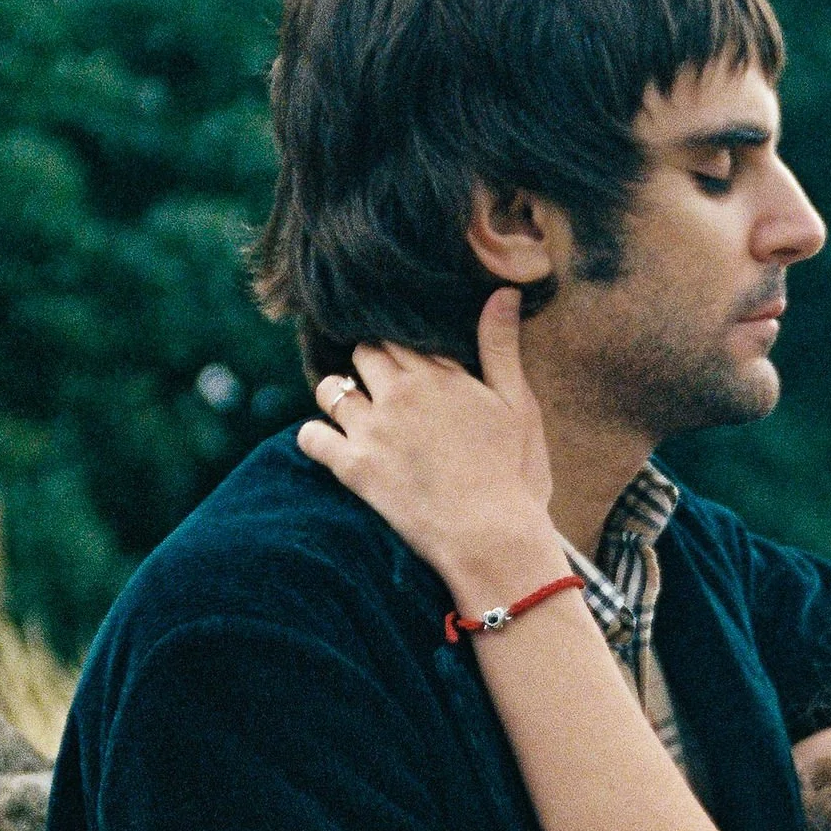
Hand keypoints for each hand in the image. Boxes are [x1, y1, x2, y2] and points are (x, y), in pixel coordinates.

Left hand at [296, 296, 561, 611]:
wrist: (493, 539)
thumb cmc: (514, 477)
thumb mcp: (519, 406)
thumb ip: (501, 347)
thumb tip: (503, 291)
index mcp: (440, 374)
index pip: (401, 338)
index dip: (400, 348)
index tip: (402, 362)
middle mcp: (400, 392)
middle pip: (363, 353)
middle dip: (368, 365)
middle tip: (379, 388)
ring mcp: (374, 429)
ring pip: (331, 388)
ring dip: (337, 395)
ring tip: (352, 413)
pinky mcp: (355, 468)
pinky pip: (311, 437)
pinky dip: (313, 438)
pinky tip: (327, 445)